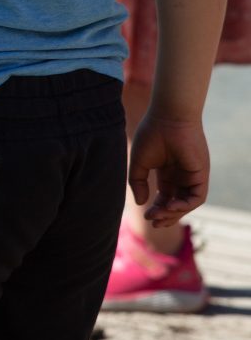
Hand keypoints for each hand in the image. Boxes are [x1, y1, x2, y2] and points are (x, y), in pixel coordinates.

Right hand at [128, 112, 209, 226]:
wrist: (168, 118)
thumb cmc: (151, 135)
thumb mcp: (139, 163)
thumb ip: (138, 183)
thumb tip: (141, 203)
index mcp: (168, 172)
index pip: (165, 197)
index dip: (157, 208)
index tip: (147, 214)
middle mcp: (182, 176)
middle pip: (177, 203)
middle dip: (166, 215)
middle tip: (153, 222)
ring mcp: (192, 175)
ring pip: (187, 203)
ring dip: (174, 213)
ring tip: (159, 216)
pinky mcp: (200, 174)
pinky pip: (196, 197)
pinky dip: (184, 206)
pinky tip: (170, 207)